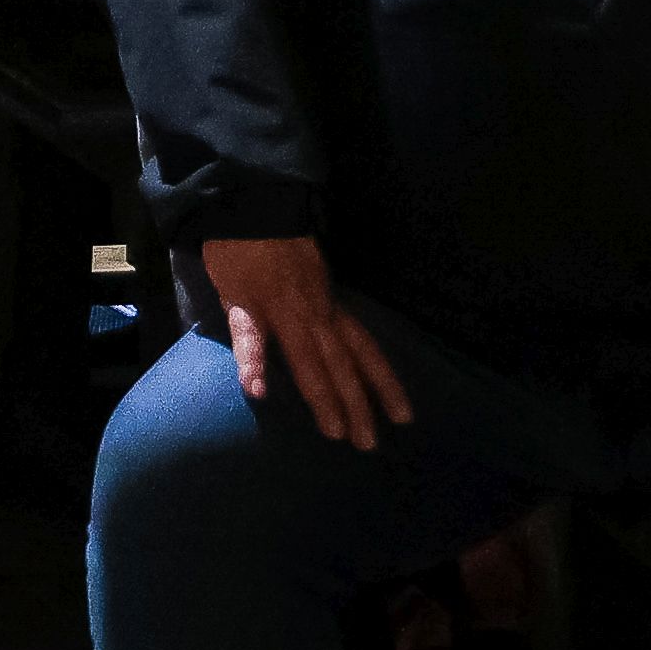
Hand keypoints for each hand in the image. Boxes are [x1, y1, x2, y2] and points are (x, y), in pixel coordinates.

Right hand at [195, 234, 411, 449]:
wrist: (250, 204)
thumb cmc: (275, 241)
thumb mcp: (309, 277)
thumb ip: (316, 307)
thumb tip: (323, 336)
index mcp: (329, 306)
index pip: (366, 350)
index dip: (385, 383)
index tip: (405, 417)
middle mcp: (315, 313)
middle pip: (342, 365)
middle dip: (358, 405)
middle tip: (368, 445)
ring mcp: (282, 309)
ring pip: (308, 358)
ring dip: (323, 396)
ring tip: (333, 432)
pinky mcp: (245, 302)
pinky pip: (250, 336)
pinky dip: (254, 363)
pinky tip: (256, 390)